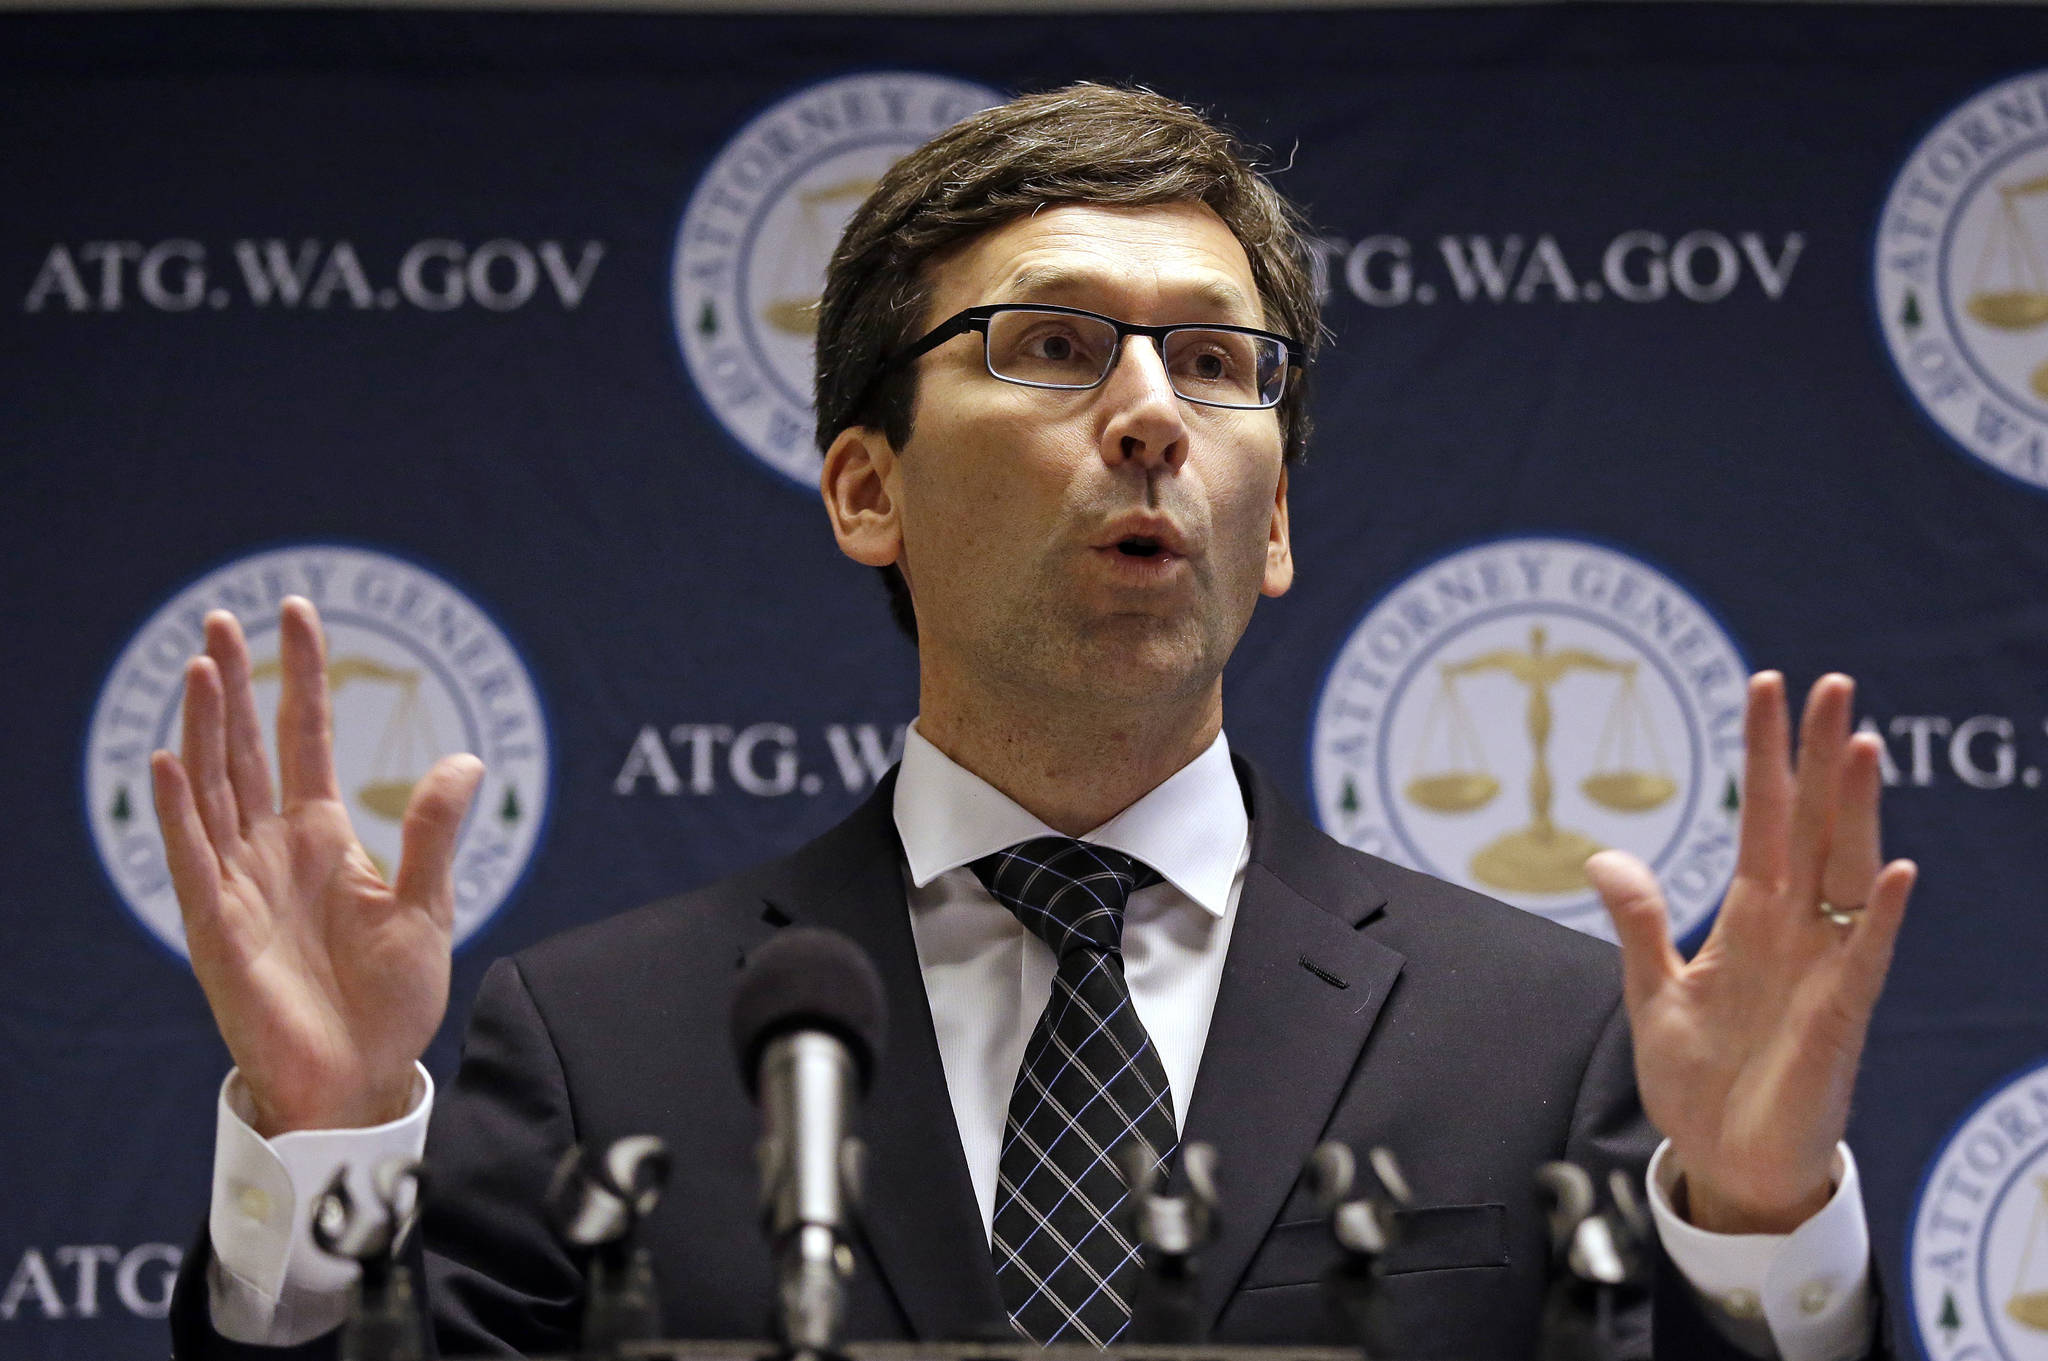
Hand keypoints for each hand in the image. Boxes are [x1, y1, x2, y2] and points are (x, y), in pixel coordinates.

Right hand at [150, 597, 483, 1135]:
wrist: (362, 1079)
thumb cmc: (391, 1002)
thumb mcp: (427, 907)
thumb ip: (435, 833)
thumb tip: (467, 760)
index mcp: (324, 837)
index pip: (306, 737)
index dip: (301, 676)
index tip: (299, 612)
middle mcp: (274, 849)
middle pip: (247, 749)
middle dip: (236, 683)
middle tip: (221, 616)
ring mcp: (241, 885)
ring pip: (214, 790)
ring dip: (206, 729)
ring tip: (203, 665)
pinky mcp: (218, 930)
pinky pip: (194, 862)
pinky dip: (182, 812)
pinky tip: (172, 761)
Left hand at [1586, 672, 1915, 1234]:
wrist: (1725, 1164)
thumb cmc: (1700, 1081)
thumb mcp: (1653, 992)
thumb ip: (1641, 923)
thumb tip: (1604, 854)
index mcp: (1750, 917)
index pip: (1761, 817)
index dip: (1763, 754)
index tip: (1766, 686)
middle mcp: (1795, 928)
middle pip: (1812, 824)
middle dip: (1818, 755)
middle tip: (1832, 682)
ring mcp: (1823, 967)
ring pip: (1846, 870)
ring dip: (1856, 811)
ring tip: (1860, 744)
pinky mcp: (1840, 1017)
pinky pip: (1868, 958)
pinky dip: (1885, 916)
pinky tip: (1900, 870)